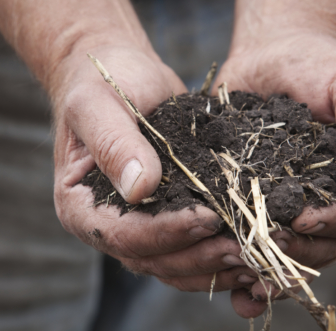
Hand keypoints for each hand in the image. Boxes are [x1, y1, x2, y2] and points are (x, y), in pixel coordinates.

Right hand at [52, 44, 259, 292]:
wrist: (121, 72)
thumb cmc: (102, 81)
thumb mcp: (98, 103)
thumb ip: (113, 144)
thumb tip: (139, 188)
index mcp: (80, 205)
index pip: (123, 234)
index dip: (167, 232)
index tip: (208, 218)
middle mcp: (107, 224)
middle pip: (153, 259)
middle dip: (200, 256)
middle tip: (245, 247)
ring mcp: (138, 225)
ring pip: (175, 264)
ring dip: (215, 264)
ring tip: (255, 254)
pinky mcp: (166, 216)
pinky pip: (190, 248)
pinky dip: (217, 253)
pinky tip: (250, 247)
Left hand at [214, 31, 335, 317]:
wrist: (272, 53)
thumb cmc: (319, 65)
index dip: (334, 224)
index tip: (303, 221)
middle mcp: (318, 198)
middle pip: (319, 244)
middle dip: (295, 252)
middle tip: (267, 248)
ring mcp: (280, 200)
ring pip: (282, 249)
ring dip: (266, 268)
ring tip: (242, 276)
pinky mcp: (244, 195)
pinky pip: (244, 233)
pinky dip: (237, 259)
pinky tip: (221, 274)